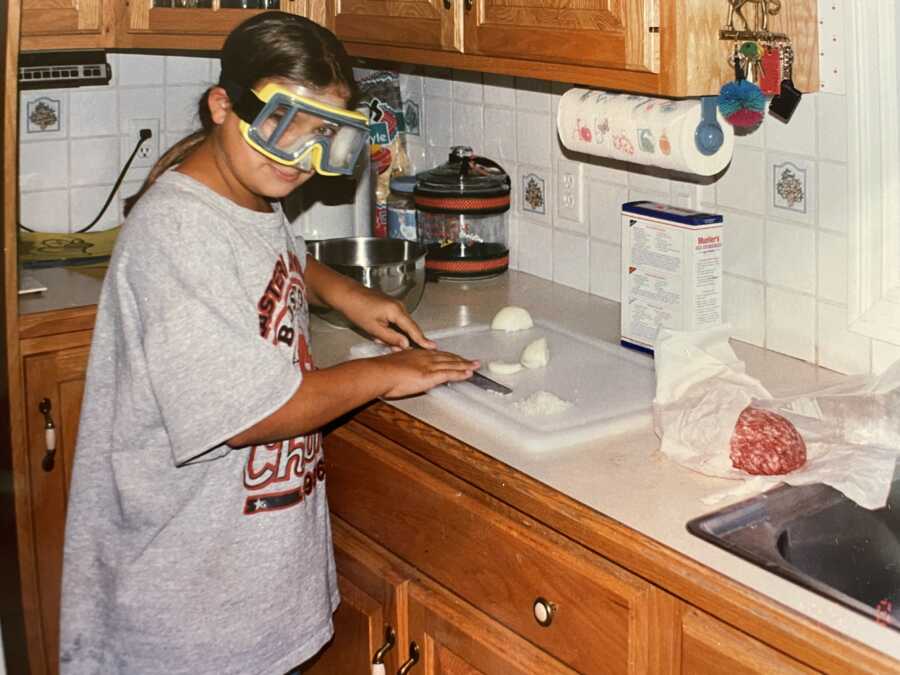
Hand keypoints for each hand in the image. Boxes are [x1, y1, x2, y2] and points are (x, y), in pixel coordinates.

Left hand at [305, 257, 434, 349]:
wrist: (346, 294)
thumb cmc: (357, 309)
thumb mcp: (373, 329)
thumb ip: (391, 338)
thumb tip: (406, 344)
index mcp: (397, 311)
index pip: (413, 329)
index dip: (422, 340)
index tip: (432, 347)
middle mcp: (399, 306)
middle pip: (408, 328)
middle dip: (402, 340)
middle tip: (393, 348)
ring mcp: (395, 305)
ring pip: (400, 325)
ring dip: (392, 335)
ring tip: (377, 337)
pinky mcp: (389, 305)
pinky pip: (395, 321)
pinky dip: (389, 328)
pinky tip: (377, 331)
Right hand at [374, 348, 478, 398]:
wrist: (379, 373)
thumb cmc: (381, 370)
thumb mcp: (393, 363)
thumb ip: (402, 366)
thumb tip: (403, 370)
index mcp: (416, 354)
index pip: (436, 354)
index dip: (448, 356)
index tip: (455, 357)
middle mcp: (424, 357)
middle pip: (447, 357)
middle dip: (460, 359)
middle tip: (471, 360)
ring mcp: (428, 366)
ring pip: (451, 364)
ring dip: (465, 365)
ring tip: (475, 366)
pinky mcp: (430, 376)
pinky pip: (449, 374)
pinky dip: (460, 373)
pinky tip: (468, 373)